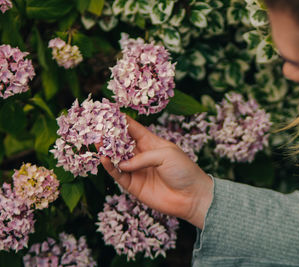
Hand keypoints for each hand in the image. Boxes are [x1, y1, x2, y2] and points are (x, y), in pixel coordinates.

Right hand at [98, 116, 212, 228]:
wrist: (191, 196)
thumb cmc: (184, 170)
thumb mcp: (166, 155)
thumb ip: (143, 157)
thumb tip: (123, 163)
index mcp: (152, 143)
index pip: (133, 129)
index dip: (121, 121)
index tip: (108, 111)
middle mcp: (142, 155)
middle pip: (121, 143)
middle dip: (109, 135)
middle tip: (96, 127)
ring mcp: (137, 170)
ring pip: (116, 158)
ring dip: (106, 150)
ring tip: (96, 141)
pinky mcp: (133, 185)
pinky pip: (117, 174)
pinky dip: (110, 167)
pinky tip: (104, 158)